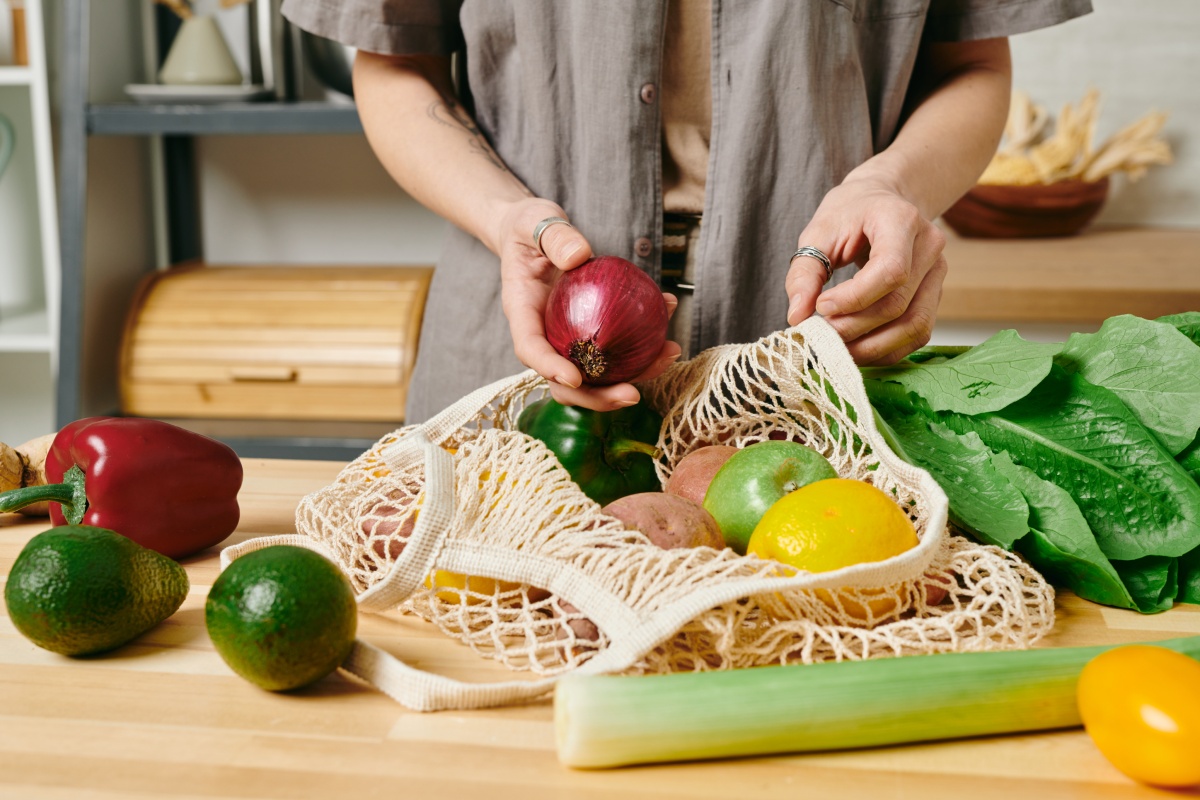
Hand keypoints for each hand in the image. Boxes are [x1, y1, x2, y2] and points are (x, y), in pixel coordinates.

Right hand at [495, 198, 681, 409]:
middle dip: (597, 397)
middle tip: (632, 394)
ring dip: (632, 376)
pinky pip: (615, 348)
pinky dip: (643, 343)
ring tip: (667, 356)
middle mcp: (544, 335)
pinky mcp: (590, 332)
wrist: (535, 232)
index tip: (575, 378)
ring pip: (595, 375)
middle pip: (564, 383)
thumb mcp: (536, 222)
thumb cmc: (530, 228)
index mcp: (523, 313)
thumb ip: (555, 238)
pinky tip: (670, 318)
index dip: (550, 369)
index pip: (531, 349)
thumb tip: (579, 256)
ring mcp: (567, 338)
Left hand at [784, 177, 947, 365]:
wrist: (882, 200)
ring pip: (914, 326)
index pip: (890, 271)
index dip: (855, 298)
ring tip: (836, 349)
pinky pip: (917, 333)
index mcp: (902, 220)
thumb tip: (797, 316)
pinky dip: (886, 349)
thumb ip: (804, 273)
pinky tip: (857, 348)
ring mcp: (937, 273)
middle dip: (855, 327)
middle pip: (898, 304)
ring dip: (871, 347)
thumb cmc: (849, 214)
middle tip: (820, 335)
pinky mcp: (934, 294)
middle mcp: (929, 246)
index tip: (820, 307)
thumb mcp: (818, 233)